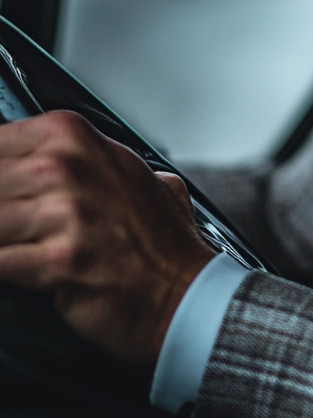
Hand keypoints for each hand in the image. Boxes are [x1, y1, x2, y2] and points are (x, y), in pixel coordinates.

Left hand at [0, 111, 214, 366]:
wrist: (183, 288)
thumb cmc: (153, 235)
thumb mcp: (124, 169)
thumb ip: (79, 157)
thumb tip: (28, 162)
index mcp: (73, 136)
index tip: (6, 195)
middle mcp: (67, 166)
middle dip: (0, 209)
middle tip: (12, 227)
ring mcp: (65, 212)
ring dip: (1, 239)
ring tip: (14, 246)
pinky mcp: (59, 261)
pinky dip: (1, 267)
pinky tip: (14, 270)